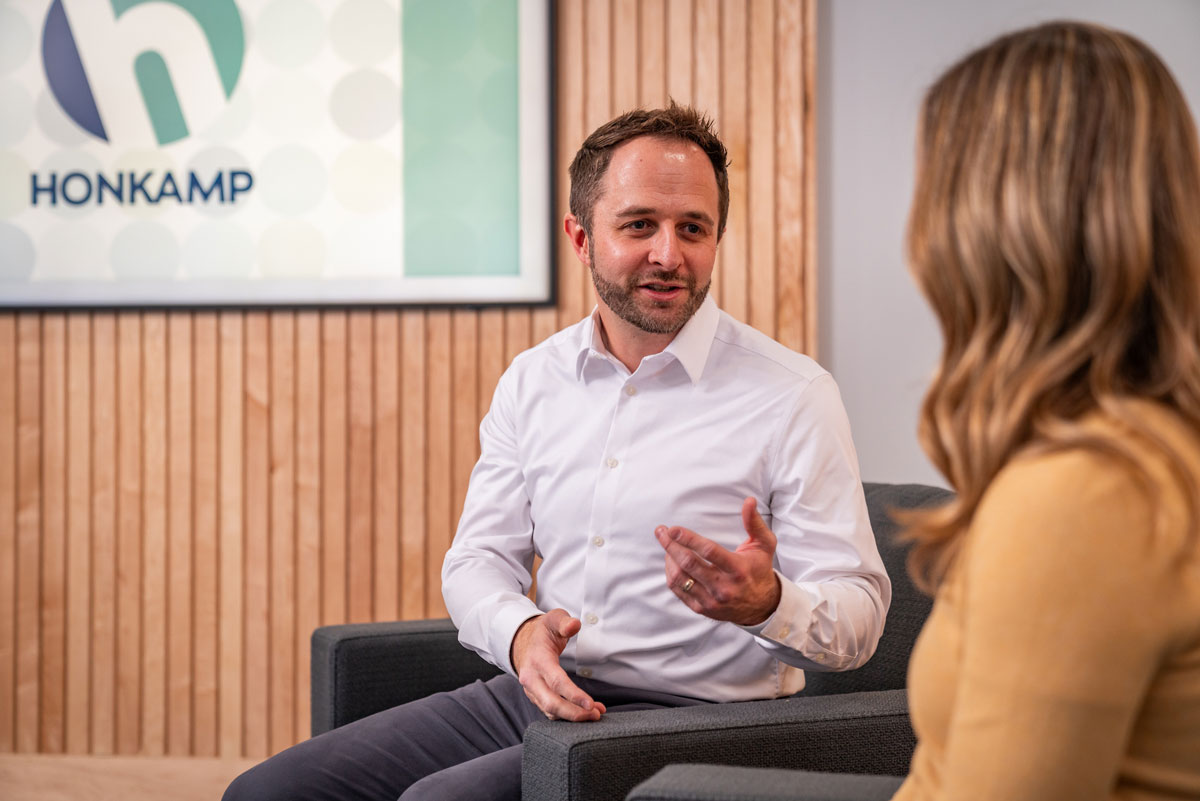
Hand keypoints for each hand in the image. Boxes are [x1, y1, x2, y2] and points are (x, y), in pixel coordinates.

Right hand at [510, 609, 606, 721]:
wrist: (522, 642)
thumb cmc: (543, 632)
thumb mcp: (553, 619)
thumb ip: (564, 621)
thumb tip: (574, 625)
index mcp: (538, 660)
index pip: (556, 682)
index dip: (573, 695)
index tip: (591, 704)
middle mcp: (531, 679)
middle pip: (551, 704)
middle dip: (574, 713)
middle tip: (596, 715)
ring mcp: (532, 690)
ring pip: (551, 712)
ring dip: (574, 716)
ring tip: (596, 713)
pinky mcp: (536, 697)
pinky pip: (551, 712)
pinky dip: (568, 715)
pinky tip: (585, 712)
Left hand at [655, 497, 781, 625]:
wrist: (762, 606)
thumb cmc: (760, 569)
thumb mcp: (764, 545)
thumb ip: (754, 523)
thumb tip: (748, 500)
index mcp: (738, 569)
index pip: (709, 551)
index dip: (688, 538)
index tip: (672, 529)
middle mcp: (724, 587)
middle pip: (689, 564)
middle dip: (670, 545)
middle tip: (661, 531)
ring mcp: (712, 600)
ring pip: (679, 578)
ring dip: (669, 558)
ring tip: (668, 545)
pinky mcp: (703, 609)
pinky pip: (678, 590)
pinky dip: (671, 574)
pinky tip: (672, 562)